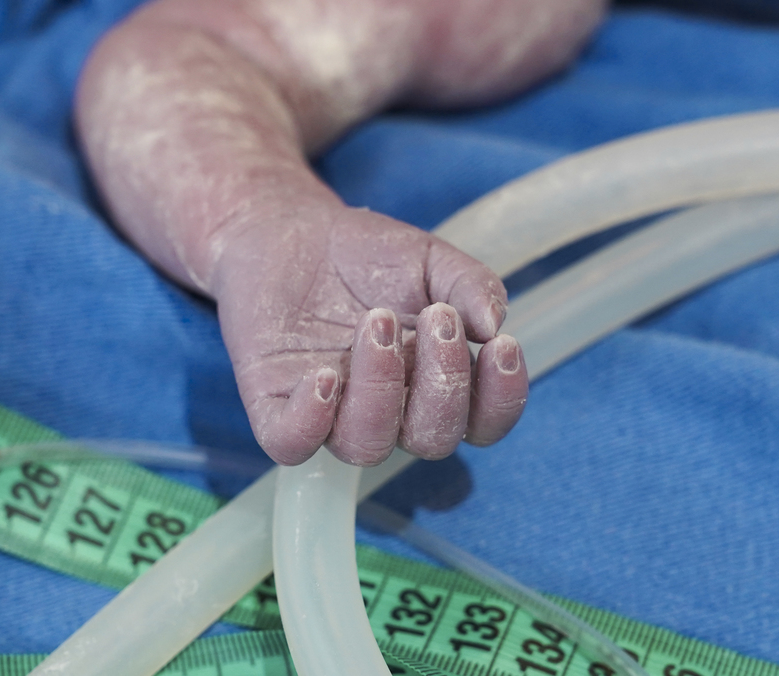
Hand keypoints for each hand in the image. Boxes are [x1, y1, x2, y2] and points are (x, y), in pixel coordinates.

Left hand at [212, 203, 526, 464]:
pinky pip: (292, 444)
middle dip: (443, 384)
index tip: (502, 345)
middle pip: (432, 440)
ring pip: (366, 446)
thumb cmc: (366, 255)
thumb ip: (469, 284)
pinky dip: (310, 420)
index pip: (481, 423)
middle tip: (435, 317)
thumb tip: (493, 323)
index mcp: (434, 383)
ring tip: (375, 323)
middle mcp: (390, 410)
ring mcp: (333, 414)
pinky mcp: (276, 407)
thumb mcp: (429, 258)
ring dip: (380, 390)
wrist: (291, 231)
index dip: (500, 400)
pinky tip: (322, 375)